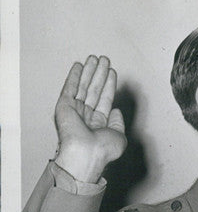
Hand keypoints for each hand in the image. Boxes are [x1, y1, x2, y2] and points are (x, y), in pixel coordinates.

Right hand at [54, 55, 125, 182]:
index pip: (104, 99)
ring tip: (95, 57)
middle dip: (99, 74)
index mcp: (98, 124)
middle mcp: (86, 116)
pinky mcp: (64, 106)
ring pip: (83, 86)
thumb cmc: (102, 150)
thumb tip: (116, 111)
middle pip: (94, 90)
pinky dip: (74, 76)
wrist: (87, 154)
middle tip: (103, 59)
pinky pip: (70, 88)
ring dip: (89, 71)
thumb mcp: (118, 136)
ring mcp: (75, 111)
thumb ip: (117, 122)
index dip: (109, 85)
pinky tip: (79, 66)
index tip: (112, 72)